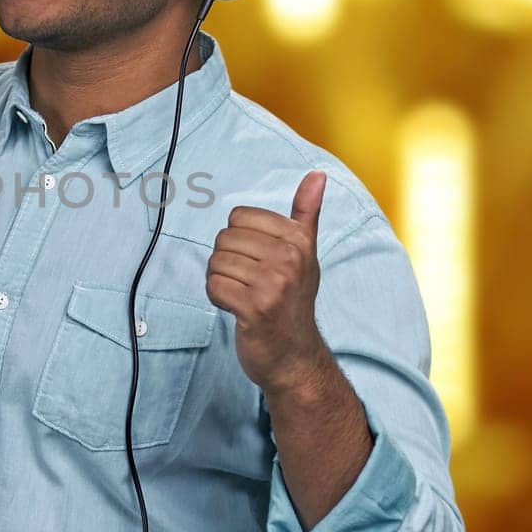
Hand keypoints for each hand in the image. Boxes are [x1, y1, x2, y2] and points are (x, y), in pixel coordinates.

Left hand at [205, 171, 328, 390]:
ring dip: (221, 281)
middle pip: (223, 239)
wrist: (295, 356)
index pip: (239, 216)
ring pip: (215, 263)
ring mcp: (274, 284)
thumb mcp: (305, 254)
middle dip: (227, 262)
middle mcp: (290, 258)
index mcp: (298, 240)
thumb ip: (307, 213)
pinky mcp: (255, 308)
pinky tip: (236, 308)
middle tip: (249, 283)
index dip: (239, 241)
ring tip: (244, 296)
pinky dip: (217, 298)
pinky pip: (213, 286)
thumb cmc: (294, 301)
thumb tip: (317, 175)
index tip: (258, 262)